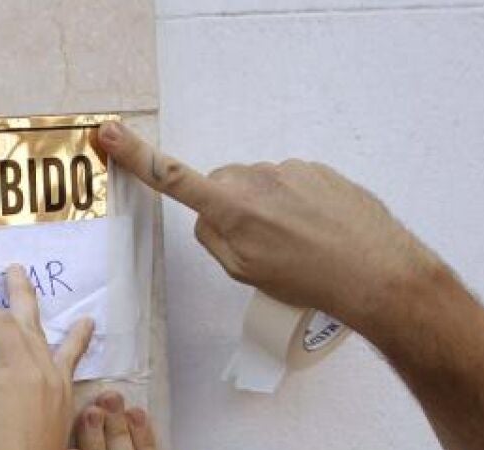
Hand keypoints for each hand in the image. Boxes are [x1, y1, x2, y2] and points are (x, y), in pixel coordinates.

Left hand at [0, 263, 94, 449]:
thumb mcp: (47, 441)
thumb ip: (40, 421)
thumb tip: (23, 418)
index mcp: (64, 392)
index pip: (72, 354)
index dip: (77, 336)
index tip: (85, 321)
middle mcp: (46, 375)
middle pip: (32, 321)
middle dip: (21, 290)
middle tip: (11, 270)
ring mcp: (20, 374)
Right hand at [96, 121, 442, 335]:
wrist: (375, 271)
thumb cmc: (307, 280)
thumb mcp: (244, 273)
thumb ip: (214, 240)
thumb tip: (208, 217)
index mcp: (231, 207)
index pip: (172, 178)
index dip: (136, 157)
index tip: (108, 134)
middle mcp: (256, 178)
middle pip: (221, 186)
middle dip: (228, 209)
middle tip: (258, 249)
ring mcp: (290, 169)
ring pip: (258, 186)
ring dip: (267, 210)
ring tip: (296, 245)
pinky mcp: (317, 169)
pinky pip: (290, 184)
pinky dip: (295, 205)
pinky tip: (315, 232)